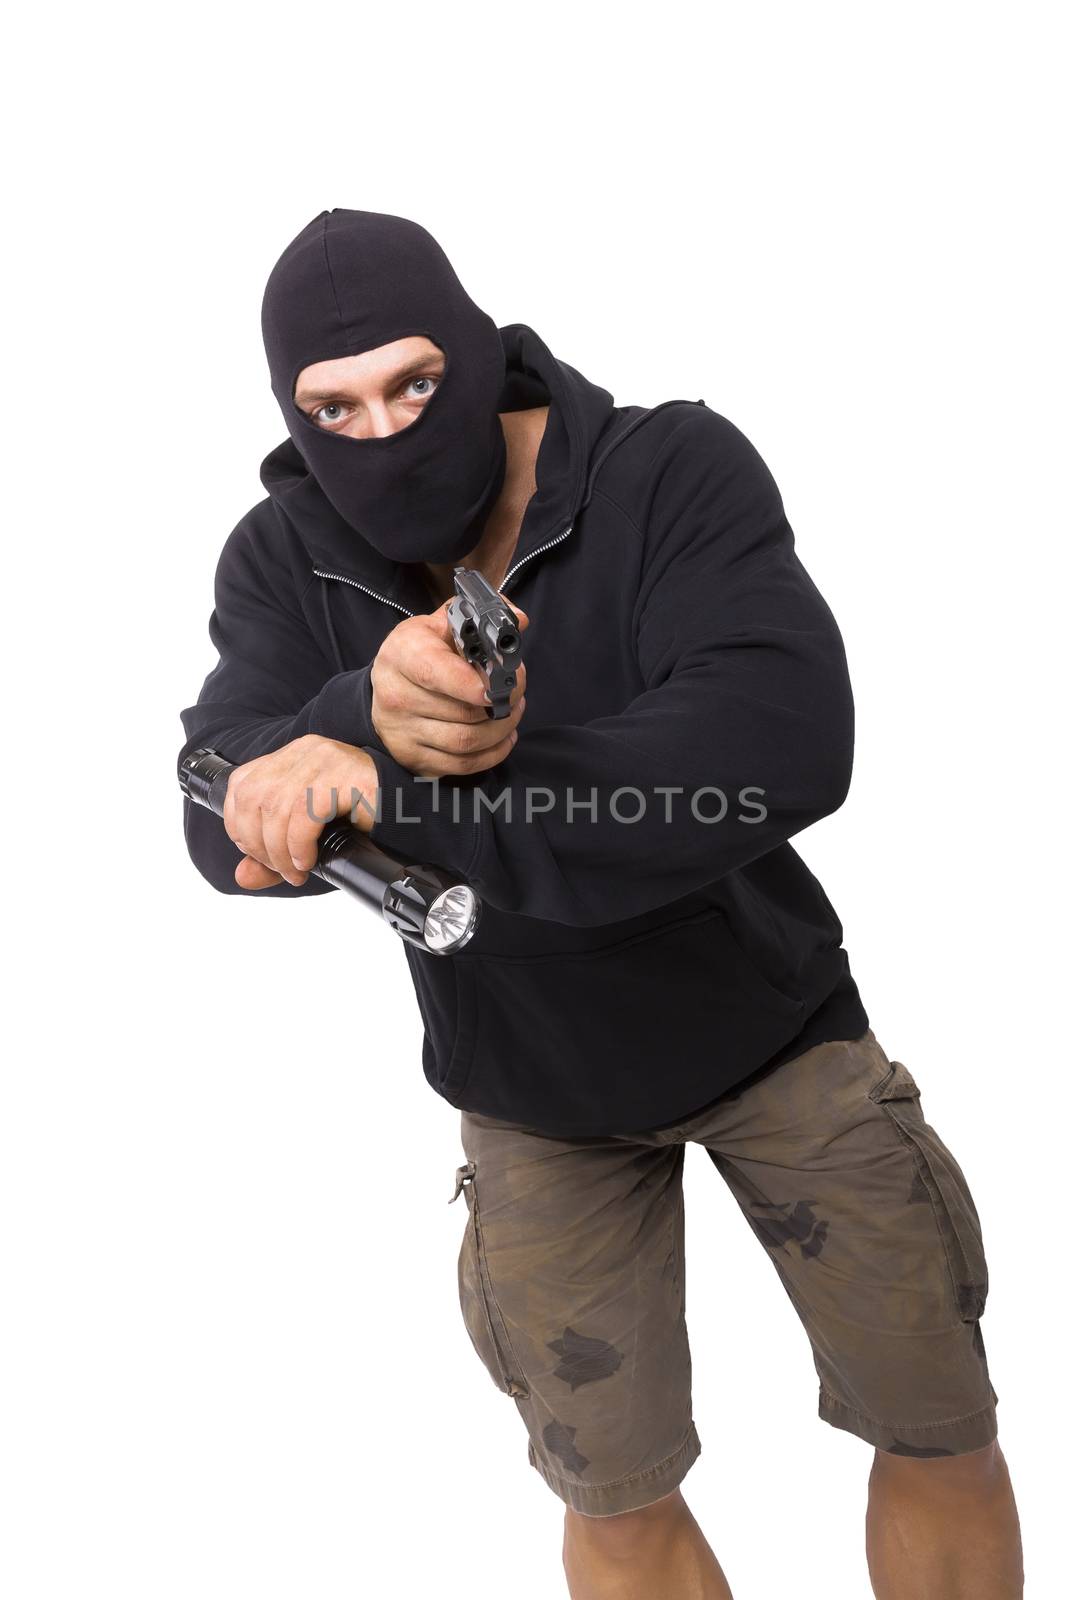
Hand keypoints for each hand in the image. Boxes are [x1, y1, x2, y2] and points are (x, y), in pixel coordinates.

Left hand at [223, 735, 379, 890]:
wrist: (412, 810)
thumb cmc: (361, 820)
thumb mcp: (308, 839)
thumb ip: (272, 855)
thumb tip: (242, 876)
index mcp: (291, 757)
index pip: (240, 784)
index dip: (238, 825)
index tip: (258, 856)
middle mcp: (305, 751)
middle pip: (253, 797)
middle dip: (257, 843)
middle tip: (279, 869)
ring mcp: (326, 759)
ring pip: (276, 807)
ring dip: (279, 850)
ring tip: (296, 871)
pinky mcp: (345, 775)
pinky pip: (306, 813)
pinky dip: (300, 844)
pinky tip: (309, 859)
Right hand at [370, 595, 528, 777]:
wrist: (386, 684)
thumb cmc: (421, 651)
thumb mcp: (442, 623)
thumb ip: (482, 616)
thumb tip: (518, 620)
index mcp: (402, 653)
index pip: (436, 673)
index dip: (473, 684)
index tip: (499, 685)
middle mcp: (396, 694)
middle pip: (462, 712)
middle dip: (502, 704)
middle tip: (517, 692)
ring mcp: (401, 731)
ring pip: (466, 742)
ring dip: (501, 729)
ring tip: (511, 712)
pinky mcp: (412, 757)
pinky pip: (462, 765)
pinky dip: (492, 753)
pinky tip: (502, 736)